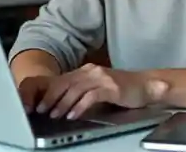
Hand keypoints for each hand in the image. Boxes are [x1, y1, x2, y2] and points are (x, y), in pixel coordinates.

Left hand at [28, 63, 168, 119]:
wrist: (146, 85)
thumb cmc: (123, 89)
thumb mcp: (98, 87)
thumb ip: (82, 90)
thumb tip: (62, 102)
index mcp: (87, 70)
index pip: (63, 79)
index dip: (49, 91)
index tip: (39, 103)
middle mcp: (93, 71)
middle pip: (66, 82)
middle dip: (51, 97)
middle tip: (42, 109)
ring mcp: (102, 78)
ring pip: (76, 89)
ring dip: (63, 103)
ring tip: (54, 114)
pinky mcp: (111, 87)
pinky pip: (91, 96)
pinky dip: (80, 106)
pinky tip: (73, 114)